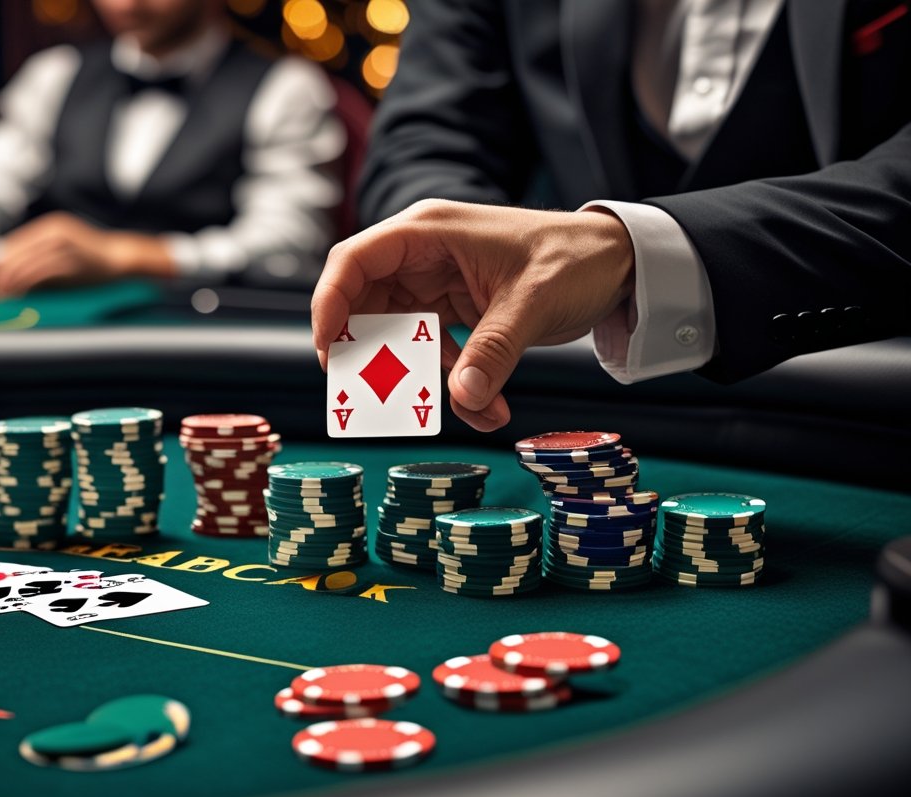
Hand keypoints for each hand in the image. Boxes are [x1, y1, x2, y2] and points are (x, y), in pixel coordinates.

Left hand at [0, 212, 175, 297]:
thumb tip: (9, 273)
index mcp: (50, 227)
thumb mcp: (64, 250)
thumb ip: (40, 255)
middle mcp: (54, 230)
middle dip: (1, 274)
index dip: (0, 264)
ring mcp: (64, 243)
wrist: (120, 258)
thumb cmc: (90, 261)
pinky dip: (27, 284)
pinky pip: (41, 272)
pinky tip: (21, 294)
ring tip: (4, 297)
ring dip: (11, 282)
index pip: (14, 244)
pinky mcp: (72, 259)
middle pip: (17, 252)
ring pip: (26, 262)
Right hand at [312, 199, 634, 431]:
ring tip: (462, 411)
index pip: (354, 261)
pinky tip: (488, 409)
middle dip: (372, 358)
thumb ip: (494, 350)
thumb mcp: (534, 303)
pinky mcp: (456, 309)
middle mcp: (423, 255)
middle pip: (365, 305)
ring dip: (423, 381)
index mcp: (429, 232)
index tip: (329, 354)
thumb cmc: (576, 260)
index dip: (330, 306)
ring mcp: (437, 283)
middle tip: (374, 401)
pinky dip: (454, 383)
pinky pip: (435, 353)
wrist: (620, 264)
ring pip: (400, 338)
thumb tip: (462, 399)